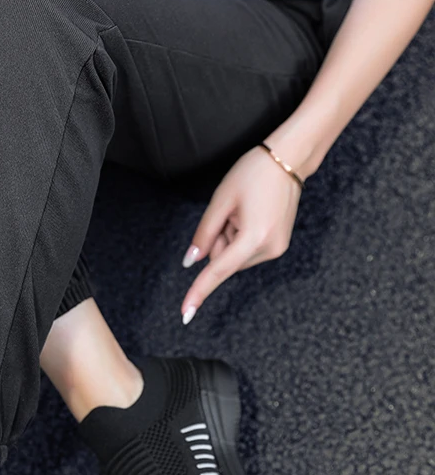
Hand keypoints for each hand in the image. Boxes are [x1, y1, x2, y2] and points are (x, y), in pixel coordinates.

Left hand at [180, 146, 301, 322]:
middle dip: (218, 240)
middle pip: (224, 260)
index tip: (185, 313)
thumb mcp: (222, 200)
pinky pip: (246, 250)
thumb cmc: (254, 174)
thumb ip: (204, 233)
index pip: (218, 270)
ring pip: (234, 256)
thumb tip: (192, 261)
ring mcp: (277, 249)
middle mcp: (269, 250)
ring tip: (244, 209)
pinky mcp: (279, 245)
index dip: (199, 291)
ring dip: (230, 236)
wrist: (288, 160)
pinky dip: (240, 236)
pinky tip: (250, 213)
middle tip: (229, 211)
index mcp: (254, 238)